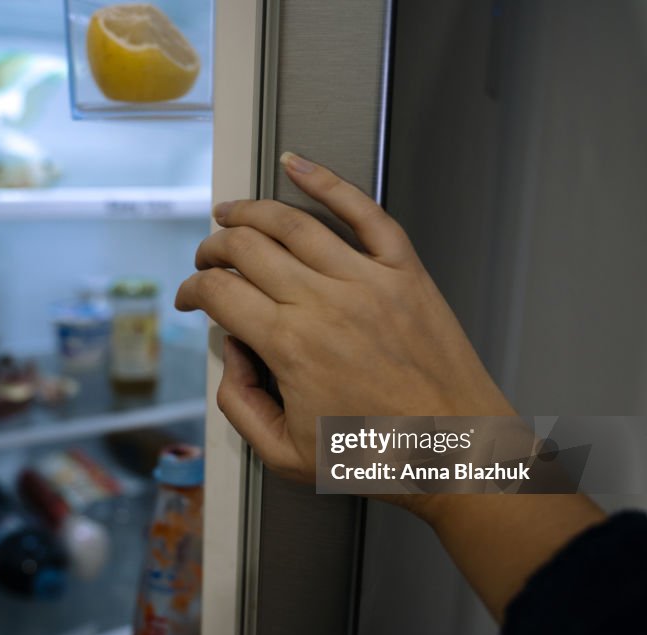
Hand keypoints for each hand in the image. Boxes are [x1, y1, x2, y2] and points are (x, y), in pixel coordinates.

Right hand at [175, 152, 514, 484]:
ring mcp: (367, 280)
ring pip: (291, 222)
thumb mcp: (286, 455)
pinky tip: (299, 166)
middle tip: (207, 259)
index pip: (218, 293)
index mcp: (290, 346)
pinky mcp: (404, 272)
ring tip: (231, 212)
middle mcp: (324, 303)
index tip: (189, 297)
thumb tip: (229, 357)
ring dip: (248, 211)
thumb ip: (239, 406)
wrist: (457, 452)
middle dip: (211, 249)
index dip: (191, 290)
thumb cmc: (383, 457)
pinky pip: (363, 212)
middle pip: (245, 248)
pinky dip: (326, 181)